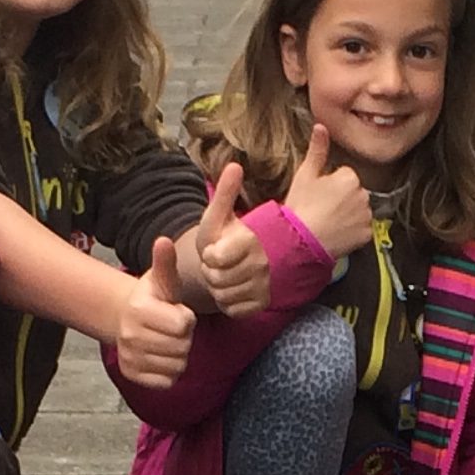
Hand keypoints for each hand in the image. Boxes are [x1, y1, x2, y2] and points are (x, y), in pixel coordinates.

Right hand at [115, 237, 196, 386]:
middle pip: (182, 346)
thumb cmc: (152, 299)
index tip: (176, 313)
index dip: (185, 318)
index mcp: (139, 310)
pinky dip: (170, 372)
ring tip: (166, 341)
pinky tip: (161, 357)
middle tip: (171, 329)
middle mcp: (130, 335)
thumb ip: (165, 263)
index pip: (183, 324)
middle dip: (183, 337)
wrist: (125, 320)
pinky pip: (167, 381)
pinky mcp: (132, 375)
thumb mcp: (161, 280)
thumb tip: (164, 240)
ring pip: (177, 365)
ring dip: (178, 355)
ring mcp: (130, 357)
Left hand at [181, 162, 270, 316]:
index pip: (215, 258)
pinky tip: (232, 290)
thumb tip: (235, 164)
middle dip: (211, 272)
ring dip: (218, 288)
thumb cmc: (225, 236)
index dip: (210, 255)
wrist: (243, 262)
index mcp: (250, 240)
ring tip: (224, 275)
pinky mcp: (262, 305)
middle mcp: (261, 264)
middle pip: (216, 279)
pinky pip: (232, 309)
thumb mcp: (219, 215)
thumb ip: (225, 193)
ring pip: (223, 295)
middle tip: (219, 264)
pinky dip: (227, 303)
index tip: (215, 249)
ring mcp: (264, 286)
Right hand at [284, 120, 373, 259]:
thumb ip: (317, 150)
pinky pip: (362, 230)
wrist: (300, 241)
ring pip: (359, 211)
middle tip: (322, 209)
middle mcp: (363, 194)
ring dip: (349, 215)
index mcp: (350, 177)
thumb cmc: (301, 207)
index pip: (344, 176)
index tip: (318, 195)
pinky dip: (353, 232)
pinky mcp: (367, 235)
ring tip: (329, 222)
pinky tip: (337, 233)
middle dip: (342, 199)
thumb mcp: (305, 175)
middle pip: (354, 193)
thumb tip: (321, 126)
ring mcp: (366, 216)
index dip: (330, 185)